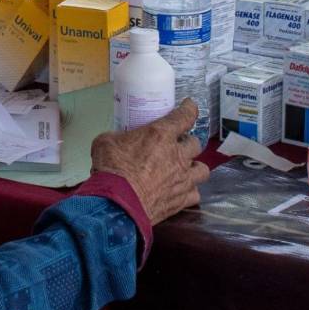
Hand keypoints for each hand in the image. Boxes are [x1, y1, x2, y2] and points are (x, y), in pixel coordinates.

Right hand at [90, 101, 210, 225]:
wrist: (117, 203)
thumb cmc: (111, 169)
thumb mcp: (106, 142)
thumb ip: (118, 137)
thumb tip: (116, 139)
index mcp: (161, 135)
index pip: (185, 116)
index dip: (189, 109)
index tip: (189, 106)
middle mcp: (177, 155)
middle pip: (196, 143)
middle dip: (187, 143)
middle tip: (176, 146)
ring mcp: (183, 178)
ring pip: (202, 169)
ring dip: (194, 167)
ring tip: (184, 169)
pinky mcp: (181, 199)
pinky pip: (195, 193)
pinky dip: (189, 191)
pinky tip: (181, 191)